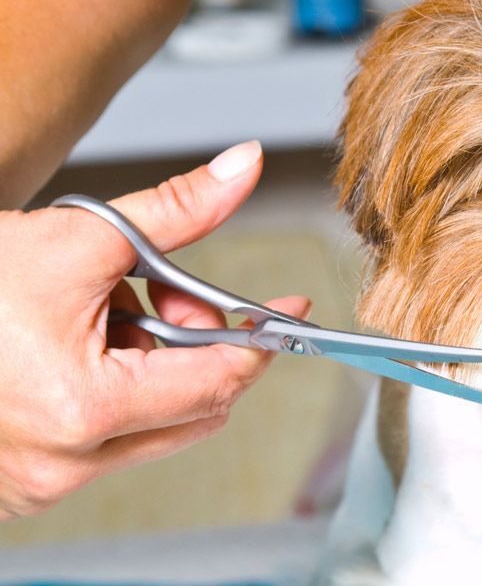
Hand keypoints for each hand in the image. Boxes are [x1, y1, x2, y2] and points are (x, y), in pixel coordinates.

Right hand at [0, 141, 309, 519]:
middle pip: (194, 406)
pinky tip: (83, 345)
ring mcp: (42, 481)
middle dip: (201, 342)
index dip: (262, 339)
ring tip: (111, 309)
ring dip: (159, 364)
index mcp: (83, 408)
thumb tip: (243, 167)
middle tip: (168, 289)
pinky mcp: (25, 483)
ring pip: (156, 423)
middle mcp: (64, 463)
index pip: (219, 381)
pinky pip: (112, 438)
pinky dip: (120, 388)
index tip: (287, 311)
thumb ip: (179, 208)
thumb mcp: (82, 234)